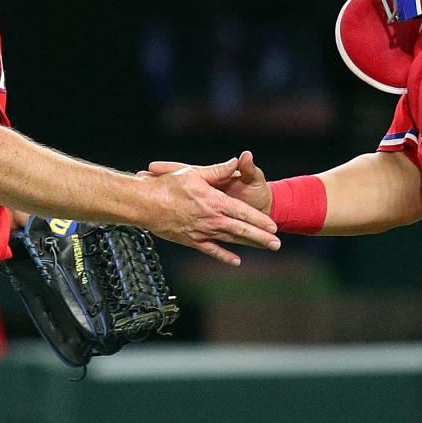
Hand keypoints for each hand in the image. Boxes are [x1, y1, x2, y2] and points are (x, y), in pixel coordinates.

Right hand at [140, 156, 278, 265]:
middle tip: (276, 243)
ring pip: (231, 240)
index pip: (243, 213)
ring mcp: (202, 232)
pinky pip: (212, 250)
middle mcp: (211, 219)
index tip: (273, 226)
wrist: (144, 204)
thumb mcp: (194, 173)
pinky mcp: (192, 240)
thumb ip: (218, 170)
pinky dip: (224, 256)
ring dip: (249, 245)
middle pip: (241, 230)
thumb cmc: (168, 186)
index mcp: (214, 201)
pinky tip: (236, 261)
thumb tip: (236, 161)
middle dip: (261, 237)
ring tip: (265, 248)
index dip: (259, 220)